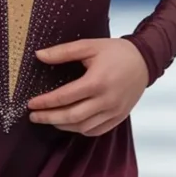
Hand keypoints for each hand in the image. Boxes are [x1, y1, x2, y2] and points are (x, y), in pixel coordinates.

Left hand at [27, 38, 147, 136]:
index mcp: (97, 81)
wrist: (144, 61)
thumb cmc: (115, 51)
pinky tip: (70, 124)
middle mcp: (106, 100)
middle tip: (34, 116)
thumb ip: (63, 52)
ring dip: (63, 125)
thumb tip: (39, 55)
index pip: (65, 97)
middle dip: (49, 118)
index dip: (46, 102)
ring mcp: (114, 112)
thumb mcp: (89, 46)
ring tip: (49, 119)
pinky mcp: (119, 117)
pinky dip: (81, 130)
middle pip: (72, 116)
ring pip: (83, 127)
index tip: (31, 103)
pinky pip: (96, 131)